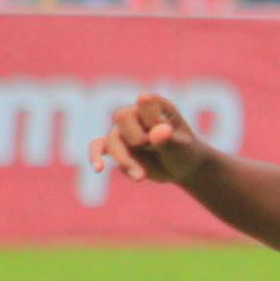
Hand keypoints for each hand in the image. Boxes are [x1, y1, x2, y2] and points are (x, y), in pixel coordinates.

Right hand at [87, 92, 207, 183]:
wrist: (181, 168)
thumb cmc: (184, 152)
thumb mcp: (181, 147)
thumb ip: (168, 139)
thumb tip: (157, 131)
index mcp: (155, 105)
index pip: (144, 103)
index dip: (151, 118)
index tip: (165, 130)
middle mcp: (135, 114)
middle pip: (121, 118)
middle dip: (136, 138)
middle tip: (153, 149)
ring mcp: (123, 130)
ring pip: (112, 139)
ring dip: (125, 160)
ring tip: (140, 177)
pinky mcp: (116, 147)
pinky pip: (98, 147)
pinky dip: (95, 156)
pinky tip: (98, 169)